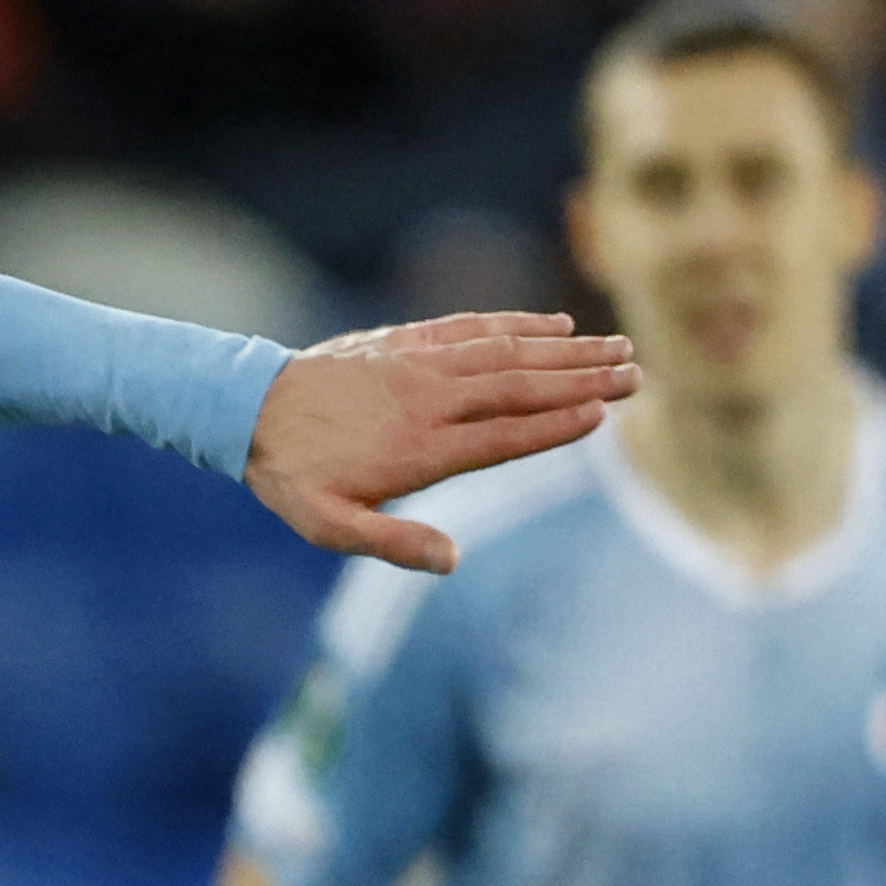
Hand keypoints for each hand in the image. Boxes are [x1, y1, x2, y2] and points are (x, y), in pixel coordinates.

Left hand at [249, 310, 638, 573]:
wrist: (248, 409)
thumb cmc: (292, 478)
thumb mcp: (329, 527)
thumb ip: (393, 542)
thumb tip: (453, 562)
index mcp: (419, 449)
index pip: (504, 435)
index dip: (556, 425)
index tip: (605, 415)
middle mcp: (428, 399)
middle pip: (519, 387)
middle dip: (582, 381)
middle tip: (637, 376)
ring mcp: (420, 363)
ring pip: (506, 351)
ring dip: (565, 349)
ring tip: (616, 347)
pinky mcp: (407, 339)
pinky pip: (473, 326)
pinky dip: (517, 323)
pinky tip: (555, 323)